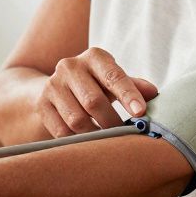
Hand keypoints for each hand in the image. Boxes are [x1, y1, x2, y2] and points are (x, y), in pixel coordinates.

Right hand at [37, 47, 157, 136]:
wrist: (57, 86)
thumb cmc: (96, 84)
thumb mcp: (114, 80)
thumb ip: (133, 86)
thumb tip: (153, 93)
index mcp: (94, 57)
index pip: (113, 76)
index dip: (128, 95)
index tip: (141, 112)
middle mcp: (70, 66)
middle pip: (93, 101)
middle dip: (112, 122)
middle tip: (124, 134)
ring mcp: (53, 85)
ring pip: (77, 119)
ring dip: (95, 134)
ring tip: (106, 138)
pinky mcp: (42, 104)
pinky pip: (62, 131)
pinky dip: (78, 140)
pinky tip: (87, 140)